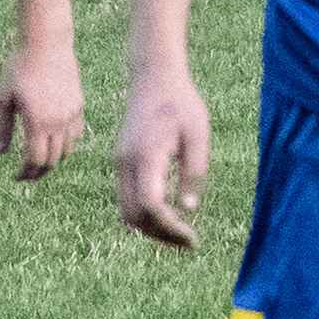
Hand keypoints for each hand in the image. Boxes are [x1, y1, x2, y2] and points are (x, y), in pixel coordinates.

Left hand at [0, 35, 86, 181]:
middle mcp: (58, 122)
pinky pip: (77, 134)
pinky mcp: (79, 105)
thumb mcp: (3, 97)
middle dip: (39, 172)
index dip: (26, 173)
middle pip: (53, 160)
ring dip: (54, 160)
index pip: (35, 160)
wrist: (46, 42)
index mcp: (38, 122)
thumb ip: (1, 127)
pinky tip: (55, 143)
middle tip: (26, 175)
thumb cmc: (19, 66)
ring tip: (40, 161)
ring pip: (68, 150)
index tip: (16, 176)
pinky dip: (67, 145)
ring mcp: (72, 114)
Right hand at [112, 70, 211, 249]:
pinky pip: (126, 199)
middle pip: (135, 216)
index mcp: (146, 155)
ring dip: (150, 228)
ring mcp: (120, 163)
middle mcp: (126, 163)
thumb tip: (189, 208)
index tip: (192, 238)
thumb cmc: (181, 102)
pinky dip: (143, 214)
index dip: (169, 229)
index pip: (150, 206)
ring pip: (126, 211)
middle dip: (160, 235)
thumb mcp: (198, 134)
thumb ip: (194, 171)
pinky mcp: (121, 162)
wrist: (153, 76)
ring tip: (179, 233)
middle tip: (189, 242)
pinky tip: (167, 215)